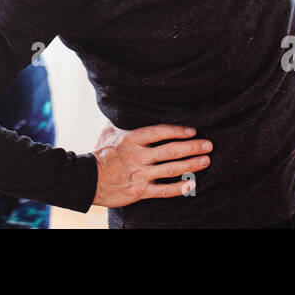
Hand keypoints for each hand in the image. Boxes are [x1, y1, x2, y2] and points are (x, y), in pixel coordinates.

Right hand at [91, 122, 211, 207]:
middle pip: (170, 150)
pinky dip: (180, 188)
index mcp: (131, 139)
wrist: (86, 179)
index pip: (159, 132)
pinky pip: (164, 190)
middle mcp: (137, 156)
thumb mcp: (108, 132)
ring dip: (191, 164)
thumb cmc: (99, 153)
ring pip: (171, 169)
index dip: (178, 131)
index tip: (193, 130)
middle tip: (208, 144)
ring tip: (206, 160)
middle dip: (192, 147)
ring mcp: (140, 174)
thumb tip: (127, 103)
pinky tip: (192, 184)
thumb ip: (122, 120)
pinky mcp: (140, 191)